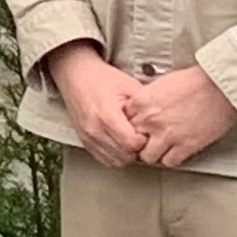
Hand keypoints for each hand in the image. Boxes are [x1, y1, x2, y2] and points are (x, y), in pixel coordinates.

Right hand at [43, 43, 147, 167]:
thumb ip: (144, 105)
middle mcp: (94, 129)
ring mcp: (88, 136)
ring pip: (114, 161)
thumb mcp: (128, 85)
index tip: (146, 132)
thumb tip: (160, 120)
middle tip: (141, 137)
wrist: (75, 75)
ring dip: (126, 155)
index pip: (131, 143)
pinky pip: (103, 159)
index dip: (143, 141)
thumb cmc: (100, 78)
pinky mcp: (84, 140)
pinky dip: (115, 156)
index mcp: (106, 115)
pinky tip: (120, 145)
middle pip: (124, 156)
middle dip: (137, 150)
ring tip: (131, 141)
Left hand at [127, 63, 236, 166]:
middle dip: (139, 142)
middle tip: (147, 141)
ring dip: (154, 153)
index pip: (123, 122)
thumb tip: (141, 111)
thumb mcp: (161, 84)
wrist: (220, 86)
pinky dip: (172, 158)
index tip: (138, 128)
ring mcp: (167, 134)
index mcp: (142, 102)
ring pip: (147, 157)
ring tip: (162, 148)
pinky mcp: (185, 146)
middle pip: (132, 141)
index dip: (130, 126)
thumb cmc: (195, 81)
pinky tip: (176, 151)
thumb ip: (146, 99)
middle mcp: (151, 120)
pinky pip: (169, 162)